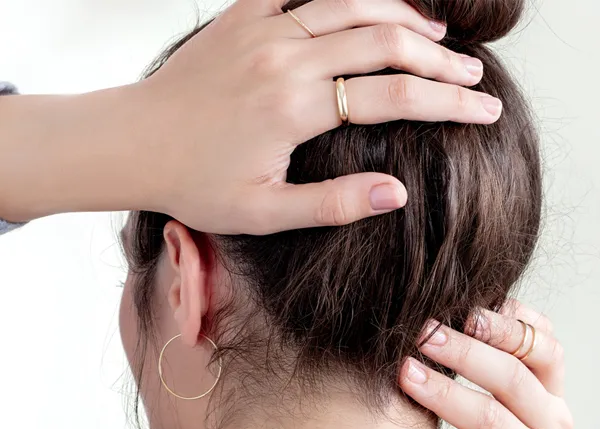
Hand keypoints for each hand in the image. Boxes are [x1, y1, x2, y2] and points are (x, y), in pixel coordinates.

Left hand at [139, 0, 502, 233]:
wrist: (133, 144)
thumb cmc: (195, 184)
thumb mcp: (265, 213)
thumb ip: (334, 203)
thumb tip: (399, 195)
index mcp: (296, 107)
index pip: (395, 96)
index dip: (448, 103)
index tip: (486, 109)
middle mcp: (286, 57)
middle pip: (386, 40)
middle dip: (440, 60)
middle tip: (474, 75)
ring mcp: (264, 28)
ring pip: (354, 3)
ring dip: (403, 16)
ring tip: (438, 36)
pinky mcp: (242, 15)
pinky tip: (370, 2)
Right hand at [399, 300, 599, 428]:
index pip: (490, 422)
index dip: (447, 395)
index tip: (405, 376)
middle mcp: (552, 425)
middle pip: (514, 377)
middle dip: (465, 353)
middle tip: (421, 336)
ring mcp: (557, 396)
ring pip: (539, 349)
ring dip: (497, 326)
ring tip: (454, 311)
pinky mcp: (553, 378)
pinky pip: (545, 336)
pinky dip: (518, 316)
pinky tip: (480, 306)